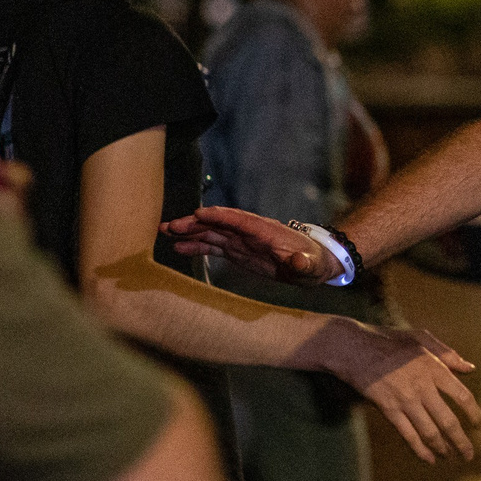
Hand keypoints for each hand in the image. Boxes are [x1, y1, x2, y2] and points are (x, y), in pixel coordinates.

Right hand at [162, 206, 336, 283]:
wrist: (314, 264)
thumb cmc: (314, 263)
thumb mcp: (312, 266)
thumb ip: (303, 264)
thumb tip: (298, 262)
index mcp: (267, 231)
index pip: (240, 220)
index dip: (220, 216)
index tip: (199, 214)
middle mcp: (250, 232)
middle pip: (219, 223)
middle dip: (195, 223)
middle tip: (170, 226)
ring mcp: (242, 240)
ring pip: (212, 232)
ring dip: (190, 232)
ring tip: (165, 232)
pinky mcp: (238, 250)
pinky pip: (214, 245)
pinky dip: (197, 245)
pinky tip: (179, 247)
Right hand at [307, 319, 480, 462]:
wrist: (354, 349)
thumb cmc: (390, 340)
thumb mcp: (422, 338)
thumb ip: (448, 354)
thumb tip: (470, 369)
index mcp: (434, 368)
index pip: (462, 396)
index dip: (474, 413)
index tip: (479, 423)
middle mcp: (422, 387)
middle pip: (448, 421)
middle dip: (461, 442)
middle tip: (469, 455)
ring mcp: (404, 401)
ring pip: (429, 432)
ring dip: (442, 448)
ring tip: (451, 457)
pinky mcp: (388, 410)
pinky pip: (408, 435)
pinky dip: (420, 449)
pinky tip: (429, 458)